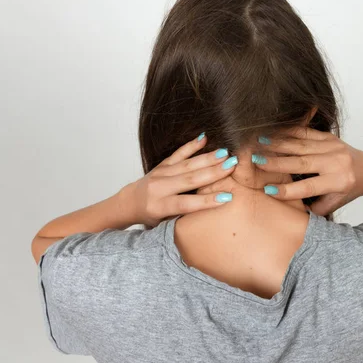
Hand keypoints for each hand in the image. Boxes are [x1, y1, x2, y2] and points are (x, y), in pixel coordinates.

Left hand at [122, 133, 237, 226]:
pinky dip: (191, 146)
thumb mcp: (163, 224)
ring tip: (225, 153)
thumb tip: (209, 215)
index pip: (185, 203)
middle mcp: (159, 187)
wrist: (130, 202)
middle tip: (232, 166)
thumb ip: (182, 217)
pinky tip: (204, 138)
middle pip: (189, 179)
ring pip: (187, 164)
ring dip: (207, 158)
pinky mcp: (162, 164)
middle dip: (212, 172)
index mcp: (159, 206)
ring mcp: (160, 173)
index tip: (227, 197)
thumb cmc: (151, 217)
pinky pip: (178, 153)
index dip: (206, 201)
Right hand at [253, 126, 362, 215]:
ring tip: (258, 143)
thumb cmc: (348, 190)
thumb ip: (314, 209)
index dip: (288, 189)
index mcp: (339, 182)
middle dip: (277, 162)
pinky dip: (287, 132)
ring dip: (278, 144)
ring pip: (301, 145)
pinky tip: (272, 132)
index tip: (267, 190)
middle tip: (256, 161)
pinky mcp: (329, 136)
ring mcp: (333, 146)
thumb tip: (289, 209)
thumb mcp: (334, 204)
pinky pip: (305, 133)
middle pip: (302, 162)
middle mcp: (336, 162)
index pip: (309, 187)